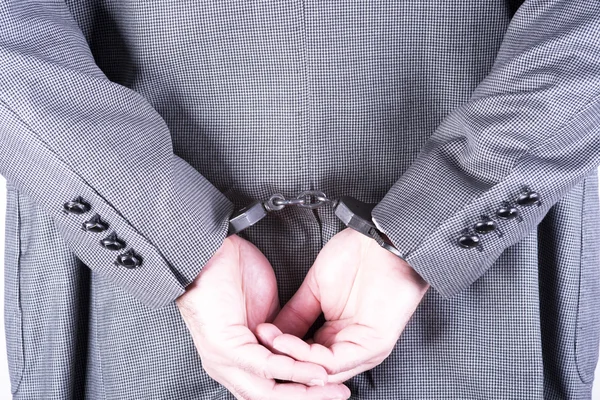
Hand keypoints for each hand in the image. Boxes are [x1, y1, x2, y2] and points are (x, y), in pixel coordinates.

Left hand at [176, 234, 350, 399]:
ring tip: (331, 385)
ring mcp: (223, 361)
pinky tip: (314, 369)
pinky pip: (265, 366)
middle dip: (310, 398)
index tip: (331, 386)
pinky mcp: (225, 347)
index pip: (271, 390)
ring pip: (269, 391)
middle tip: (339, 393)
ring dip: (305, 390)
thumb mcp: (265, 315)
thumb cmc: (232, 276)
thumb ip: (280, 337)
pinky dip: (292, 370)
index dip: (302, 392)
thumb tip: (301, 351)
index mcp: (236, 362)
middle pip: (272, 398)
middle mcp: (227, 368)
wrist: (209, 253)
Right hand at [256, 227, 429, 383]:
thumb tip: (272, 333)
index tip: (254, 341)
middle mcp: (352, 347)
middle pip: (310, 371)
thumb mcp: (316, 290)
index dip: (278, 352)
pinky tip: (284, 340)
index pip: (305, 359)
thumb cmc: (355, 257)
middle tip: (254, 349)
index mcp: (339, 335)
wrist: (379, 240)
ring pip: (320, 370)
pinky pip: (333, 360)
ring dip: (289, 357)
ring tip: (267, 341)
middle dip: (280, 361)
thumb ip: (296, 314)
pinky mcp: (372, 345)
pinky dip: (305, 353)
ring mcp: (365, 349)